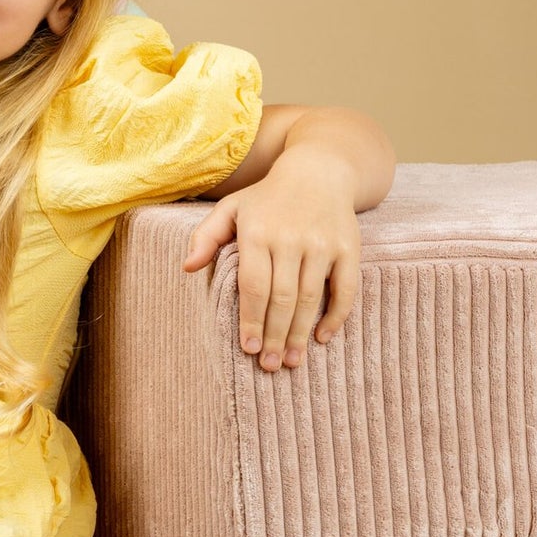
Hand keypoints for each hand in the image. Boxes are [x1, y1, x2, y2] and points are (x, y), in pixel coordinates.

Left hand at [181, 157, 360, 370]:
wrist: (319, 171)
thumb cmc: (267, 197)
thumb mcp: (231, 208)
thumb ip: (206, 236)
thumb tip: (187, 268)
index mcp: (257, 232)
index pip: (253, 287)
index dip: (251, 321)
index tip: (248, 349)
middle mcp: (290, 238)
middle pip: (281, 298)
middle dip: (274, 336)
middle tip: (269, 365)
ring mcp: (322, 243)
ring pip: (310, 298)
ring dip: (300, 334)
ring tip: (291, 361)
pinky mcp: (349, 247)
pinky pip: (344, 289)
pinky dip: (336, 317)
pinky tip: (322, 337)